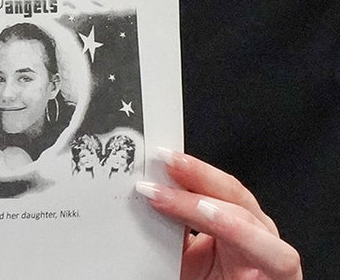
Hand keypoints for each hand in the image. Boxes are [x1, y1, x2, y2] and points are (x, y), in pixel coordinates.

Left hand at [136, 149, 300, 279]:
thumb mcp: (179, 256)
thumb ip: (170, 226)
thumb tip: (142, 193)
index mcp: (231, 226)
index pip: (214, 188)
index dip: (188, 169)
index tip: (157, 155)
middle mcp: (254, 236)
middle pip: (233, 194)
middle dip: (197, 174)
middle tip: (162, 161)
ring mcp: (269, 254)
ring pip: (248, 216)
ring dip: (204, 202)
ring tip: (169, 195)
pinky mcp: (281, 276)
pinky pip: (271, 252)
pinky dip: (239, 232)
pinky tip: (210, 216)